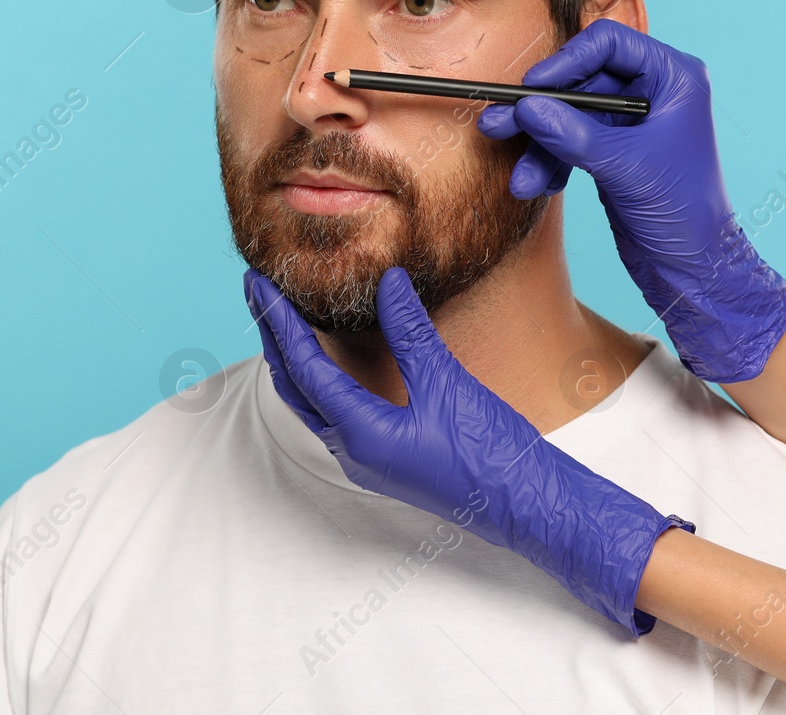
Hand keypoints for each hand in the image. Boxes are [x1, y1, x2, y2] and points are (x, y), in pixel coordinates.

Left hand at [242, 264, 692, 637]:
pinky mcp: (386, 461)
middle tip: (258, 291)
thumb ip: (412, 333)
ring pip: (311, 405)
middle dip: (272, 338)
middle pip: (294, 387)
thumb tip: (388, 281)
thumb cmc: (490, 453)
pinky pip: (335, 415)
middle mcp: (353, 451)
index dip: (278, 321)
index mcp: (360, 434)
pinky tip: (331, 362)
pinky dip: (320, 381)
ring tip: (282, 320)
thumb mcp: (449, 383)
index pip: (303, 368)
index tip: (258, 282)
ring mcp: (367, 460)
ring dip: (292, 361)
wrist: (528, 505)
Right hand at [476, 18, 785, 382]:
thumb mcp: (624, 166)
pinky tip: (536, 184)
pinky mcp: (614, 151)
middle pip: (582, 81)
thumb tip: (528, 108)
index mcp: (673, 78)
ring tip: (520, 175)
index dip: (566, 62)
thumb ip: (573, 134)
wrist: (693, 269)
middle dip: (542, 111)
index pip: (609, 44)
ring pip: (571, 116)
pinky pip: (572, 142)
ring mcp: (632, 123)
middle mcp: (653, 92)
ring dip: (540, 145)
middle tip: (499, 122)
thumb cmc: (683, 212)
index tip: (531, 89)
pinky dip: (552, 161)